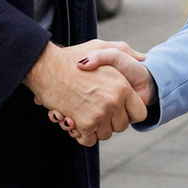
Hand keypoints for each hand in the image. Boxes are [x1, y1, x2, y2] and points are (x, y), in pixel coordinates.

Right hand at [23, 41, 146, 146]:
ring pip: (105, 134)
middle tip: (96, 110)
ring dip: (95, 128)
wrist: (45, 66)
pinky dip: (82, 135)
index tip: (118, 110)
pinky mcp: (84, 124)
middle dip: (110, 122)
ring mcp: (100, 113)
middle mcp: (114, 101)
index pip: (139, 113)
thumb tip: (142, 59)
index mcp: (122, 85)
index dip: (129, 113)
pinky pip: (89, 140)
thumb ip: (125, 51)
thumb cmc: (71, 57)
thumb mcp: (101, 47)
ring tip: (83, 112)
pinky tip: (74, 121)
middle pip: (121, 126)